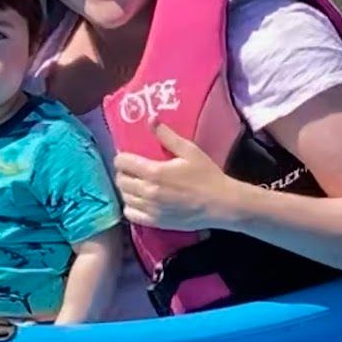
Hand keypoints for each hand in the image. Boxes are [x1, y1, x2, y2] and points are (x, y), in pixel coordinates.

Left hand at [111, 124, 241, 232]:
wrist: (221, 204)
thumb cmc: (206, 175)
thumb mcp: (189, 150)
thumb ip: (167, 136)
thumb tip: (151, 119)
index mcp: (154, 172)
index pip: (122, 162)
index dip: (122, 156)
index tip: (128, 155)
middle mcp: (148, 192)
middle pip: (120, 180)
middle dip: (123, 172)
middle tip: (133, 169)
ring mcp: (150, 209)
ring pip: (124, 197)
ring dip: (127, 189)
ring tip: (137, 184)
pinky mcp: (155, 222)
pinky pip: (130, 214)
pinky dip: (131, 206)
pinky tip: (139, 201)